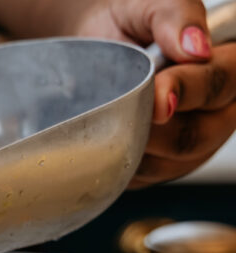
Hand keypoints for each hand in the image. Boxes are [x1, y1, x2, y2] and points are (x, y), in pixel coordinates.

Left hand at [68, 0, 235, 187]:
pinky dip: (121, 165)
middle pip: (196, 136)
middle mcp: (219, 112)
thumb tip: (195, 47)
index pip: (222, 85)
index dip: (189, 92)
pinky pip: (144, 178)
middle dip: (155, 129)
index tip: (157, 96)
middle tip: (121, 111)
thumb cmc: (126, 24)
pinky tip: (107, 142)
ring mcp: (192, 146)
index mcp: (229, 67)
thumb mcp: (150, 5)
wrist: (88, 52)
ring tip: (111, 120)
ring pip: (168, 164)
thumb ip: (175, 15)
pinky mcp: (163, 168)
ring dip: (135, 147)